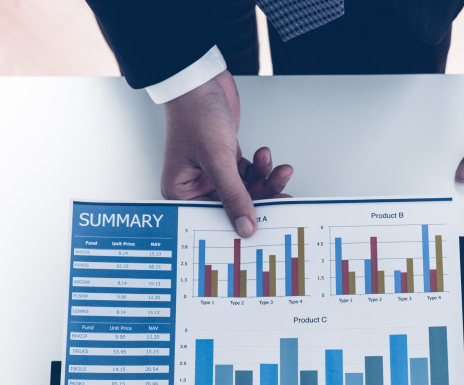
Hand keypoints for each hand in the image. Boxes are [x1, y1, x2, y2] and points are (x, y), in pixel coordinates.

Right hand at [162, 70, 292, 236]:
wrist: (200, 80)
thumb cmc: (194, 113)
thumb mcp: (217, 159)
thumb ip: (234, 195)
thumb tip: (245, 226)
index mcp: (181, 192)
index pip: (214, 218)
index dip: (240, 221)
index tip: (266, 223)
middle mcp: (195, 185)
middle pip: (234, 205)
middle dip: (261, 197)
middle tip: (282, 196)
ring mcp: (211, 172)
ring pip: (246, 190)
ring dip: (266, 180)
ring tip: (279, 170)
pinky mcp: (225, 160)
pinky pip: (248, 174)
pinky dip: (260, 167)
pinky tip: (264, 155)